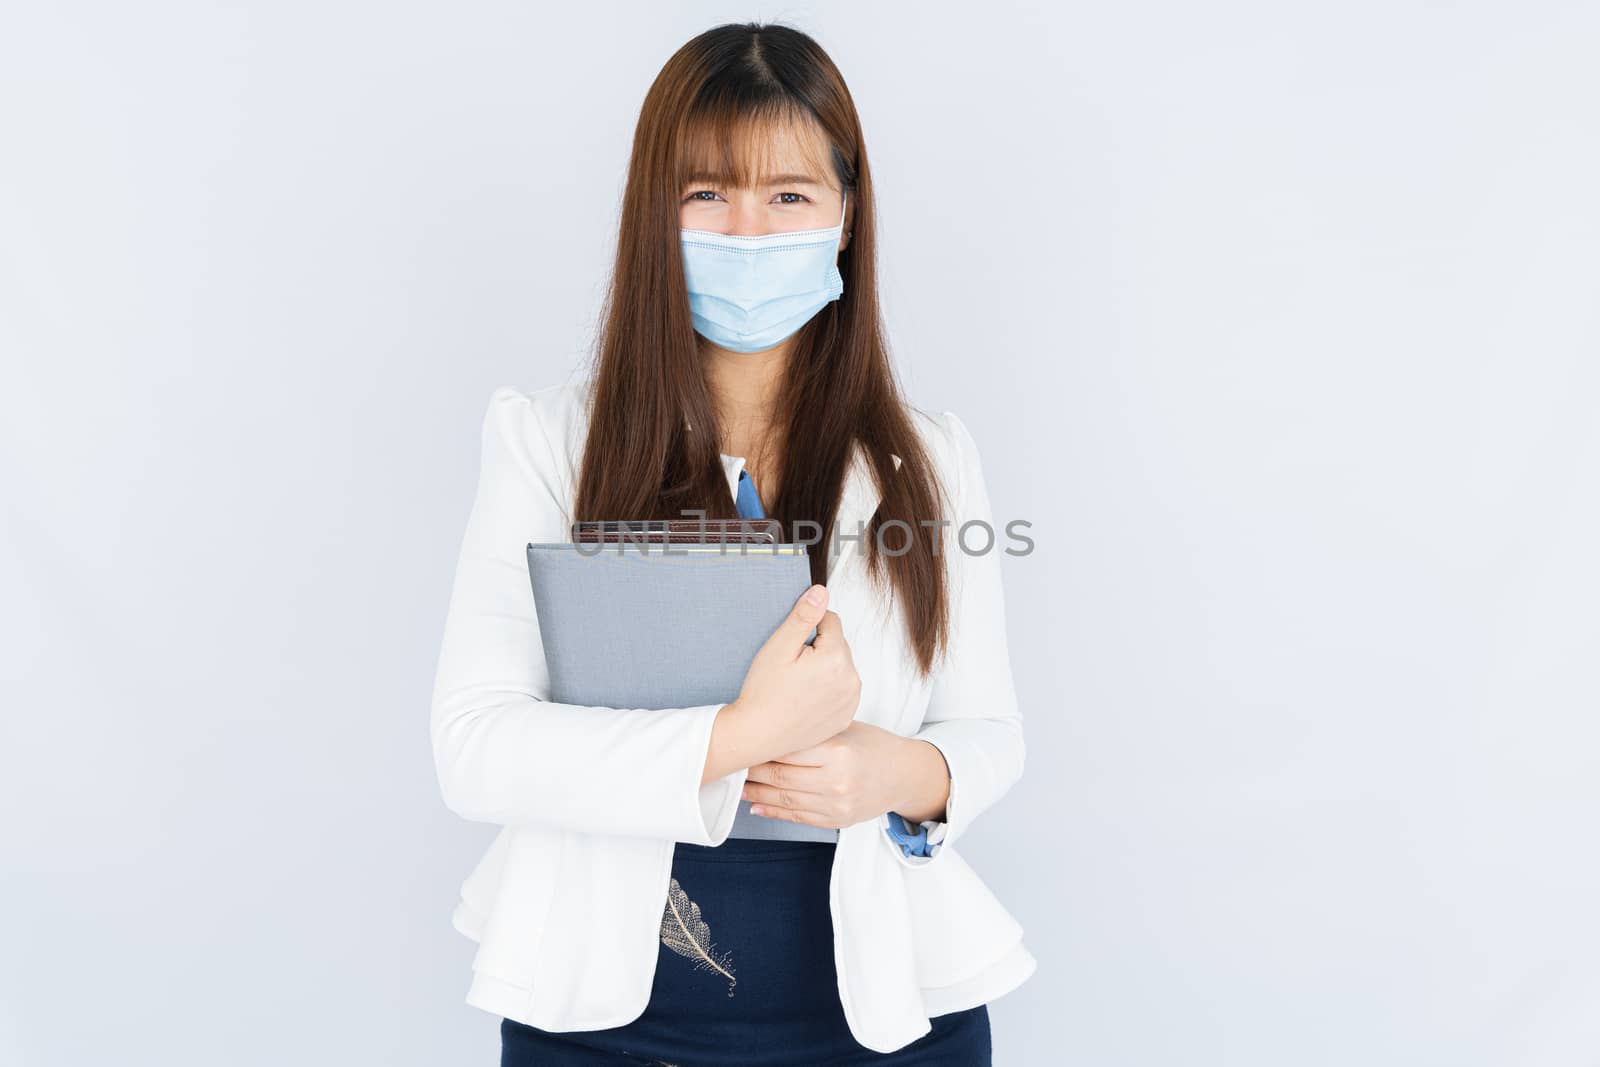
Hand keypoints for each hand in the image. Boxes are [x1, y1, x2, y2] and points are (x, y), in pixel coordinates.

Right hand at [701, 584, 861, 783]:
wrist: (757, 735)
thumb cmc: (763, 692)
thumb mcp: (779, 647)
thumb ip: (803, 616)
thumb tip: (821, 592)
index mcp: (836, 657)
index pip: (831, 621)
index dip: (807, 628)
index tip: (791, 647)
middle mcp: (851, 679)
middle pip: (838, 644)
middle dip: (818, 648)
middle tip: (791, 668)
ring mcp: (850, 701)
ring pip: (841, 667)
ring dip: (825, 668)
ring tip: (797, 684)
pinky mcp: (846, 716)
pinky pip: (842, 690)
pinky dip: (828, 690)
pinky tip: (806, 698)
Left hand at [740, 722, 950, 829]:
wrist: (904, 774)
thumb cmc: (872, 744)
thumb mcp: (845, 729)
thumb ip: (811, 734)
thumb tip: (769, 732)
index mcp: (837, 751)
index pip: (786, 751)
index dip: (760, 748)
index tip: (742, 742)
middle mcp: (836, 781)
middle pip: (780, 777)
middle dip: (751, 772)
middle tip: (731, 764)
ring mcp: (836, 805)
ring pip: (784, 800)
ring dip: (756, 794)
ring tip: (736, 786)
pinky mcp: (836, 821)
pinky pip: (797, 817)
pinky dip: (773, 812)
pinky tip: (756, 806)